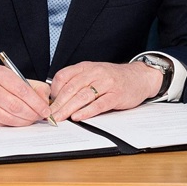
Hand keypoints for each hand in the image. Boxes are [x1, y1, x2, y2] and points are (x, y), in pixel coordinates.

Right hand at [0, 67, 51, 126]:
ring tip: (31, 120)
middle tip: (40, 117)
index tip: (46, 110)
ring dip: (24, 122)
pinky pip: (1, 123)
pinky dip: (13, 124)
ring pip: (8, 117)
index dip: (36, 103)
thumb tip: (45, 102)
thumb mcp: (14, 78)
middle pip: (15, 106)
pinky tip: (18, 121)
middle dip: (32, 114)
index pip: (22, 90)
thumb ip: (33, 87)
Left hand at [47, 60, 161, 121]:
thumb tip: (57, 98)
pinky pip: (99, 104)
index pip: (63, 76)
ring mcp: (106, 83)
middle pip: (71, 88)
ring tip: (60, 118)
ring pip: (83, 96)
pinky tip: (78, 116)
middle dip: (58, 104)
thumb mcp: (93, 73)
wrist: (139, 76)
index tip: (48, 103)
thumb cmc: (113, 77)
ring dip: (68, 109)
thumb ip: (78, 82)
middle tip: (49, 116)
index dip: (53, 91)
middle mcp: (95, 73)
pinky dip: (87, 111)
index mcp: (86, 67)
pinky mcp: (116, 95)